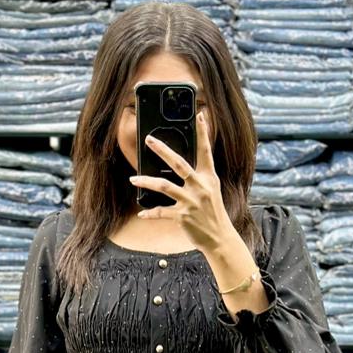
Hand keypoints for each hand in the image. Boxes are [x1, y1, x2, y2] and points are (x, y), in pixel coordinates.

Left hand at [128, 109, 232, 252]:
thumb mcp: (211, 190)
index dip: (203, 132)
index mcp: (208, 177)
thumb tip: (180, 165)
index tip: (200, 115)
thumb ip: (200, 176)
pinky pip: (161, 212)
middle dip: (162, 150)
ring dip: (146, 182)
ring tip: (133, 179)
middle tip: (149, 139)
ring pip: (164, 186)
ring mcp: (191, 201)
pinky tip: (141, 213)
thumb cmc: (213, 213)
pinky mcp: (182, 216)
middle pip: (179, 163)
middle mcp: (200, 186)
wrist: (219, 238)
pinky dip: (150, 213)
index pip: (205, 151)